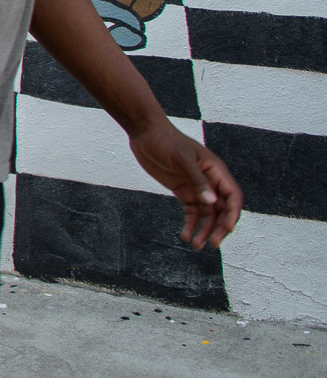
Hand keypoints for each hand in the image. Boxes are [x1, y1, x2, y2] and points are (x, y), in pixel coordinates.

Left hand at [129, 119, 241, 248]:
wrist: (145, 133)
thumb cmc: (165, 140)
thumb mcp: (181, 158)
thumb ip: (196, 179)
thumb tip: (211, 201)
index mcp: (216, 171)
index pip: (233, 196)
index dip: (233, 214)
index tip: (226, 229)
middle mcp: (210, 181)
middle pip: (222, 209)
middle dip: (219, 227)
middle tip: (211, 244)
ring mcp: (196, 187)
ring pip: (207, 214)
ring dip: (204, 230)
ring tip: (195, 245)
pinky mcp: (183, 191)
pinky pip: (192, 212)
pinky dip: (190, 224)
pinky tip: (185, 236)